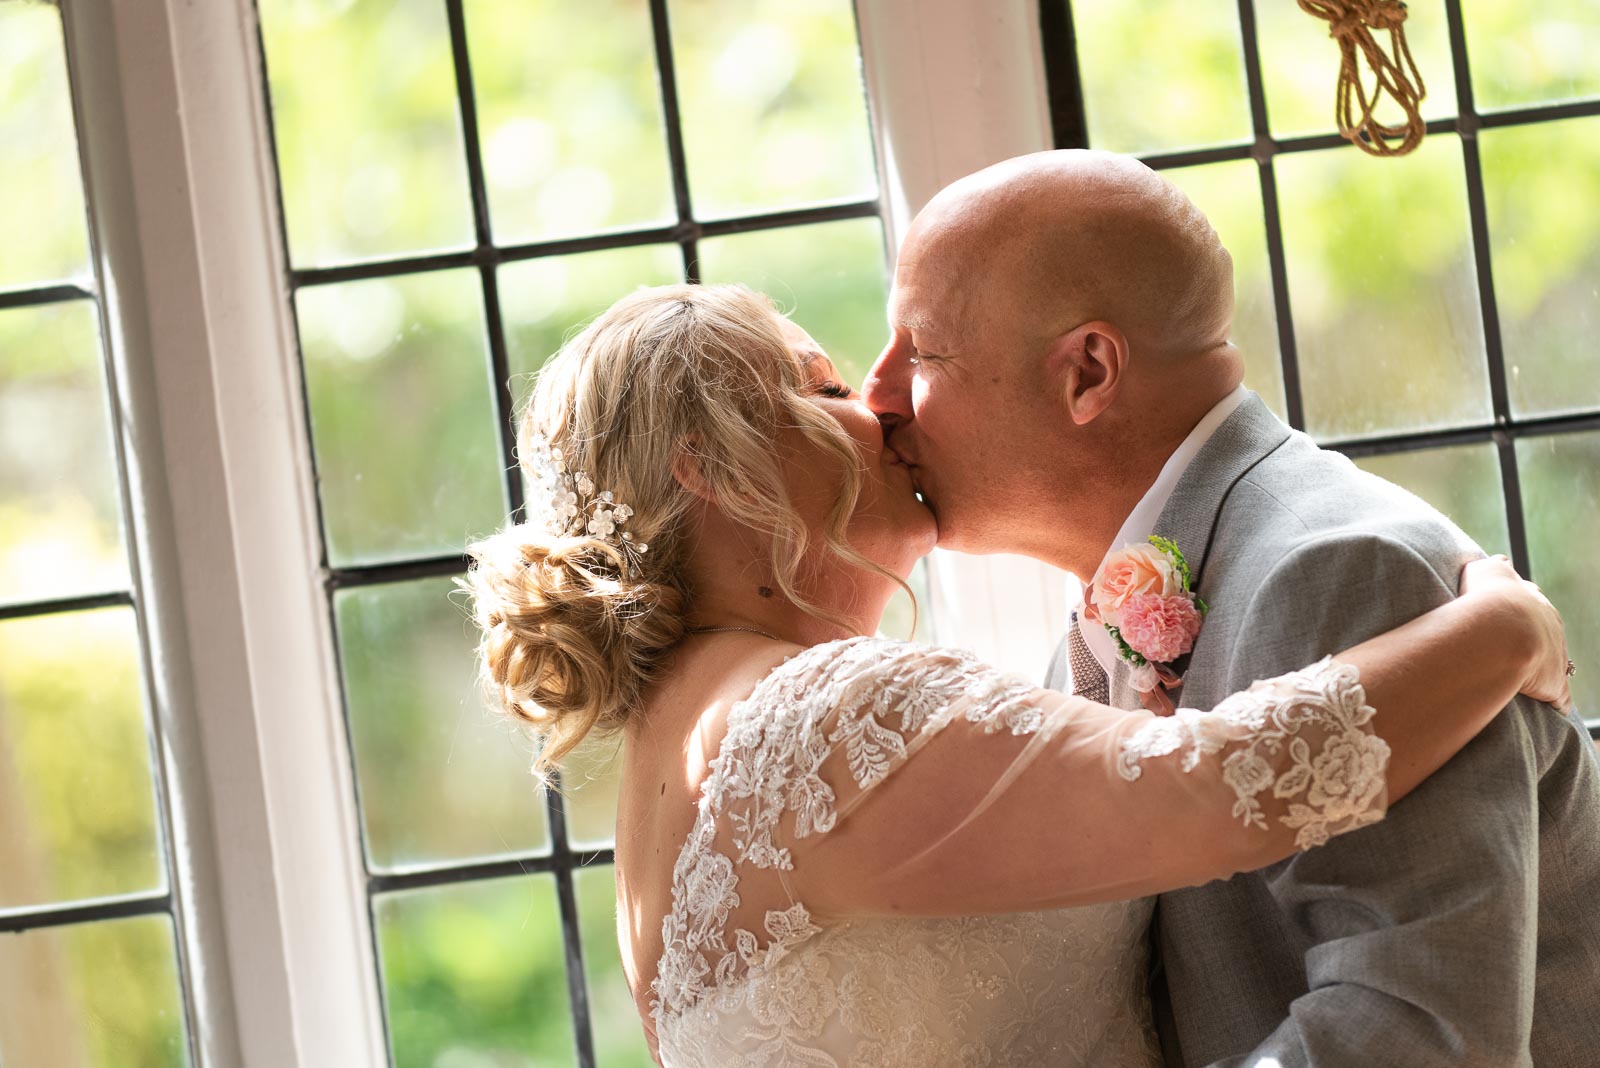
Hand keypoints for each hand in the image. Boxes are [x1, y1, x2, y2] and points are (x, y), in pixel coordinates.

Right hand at [1460, 555, 1572, 712]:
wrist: (1502, 631)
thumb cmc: (1485, 600)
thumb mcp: (1484, 570)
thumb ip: (1492, 566)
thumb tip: (1501, 560)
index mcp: (1531, 601)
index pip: (1530, 601)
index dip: (1519, 607)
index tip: (1509, 613)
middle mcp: (1549, 626)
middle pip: (1547, 629)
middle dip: (1535, 636)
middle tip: (1519, 645)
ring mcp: (1555, 655)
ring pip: (1556, 661)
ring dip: (1545, 668)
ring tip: (1531, 676)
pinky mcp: (1554, 685)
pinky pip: (1558, 696)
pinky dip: (1554, 701)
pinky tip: (1550, 707)